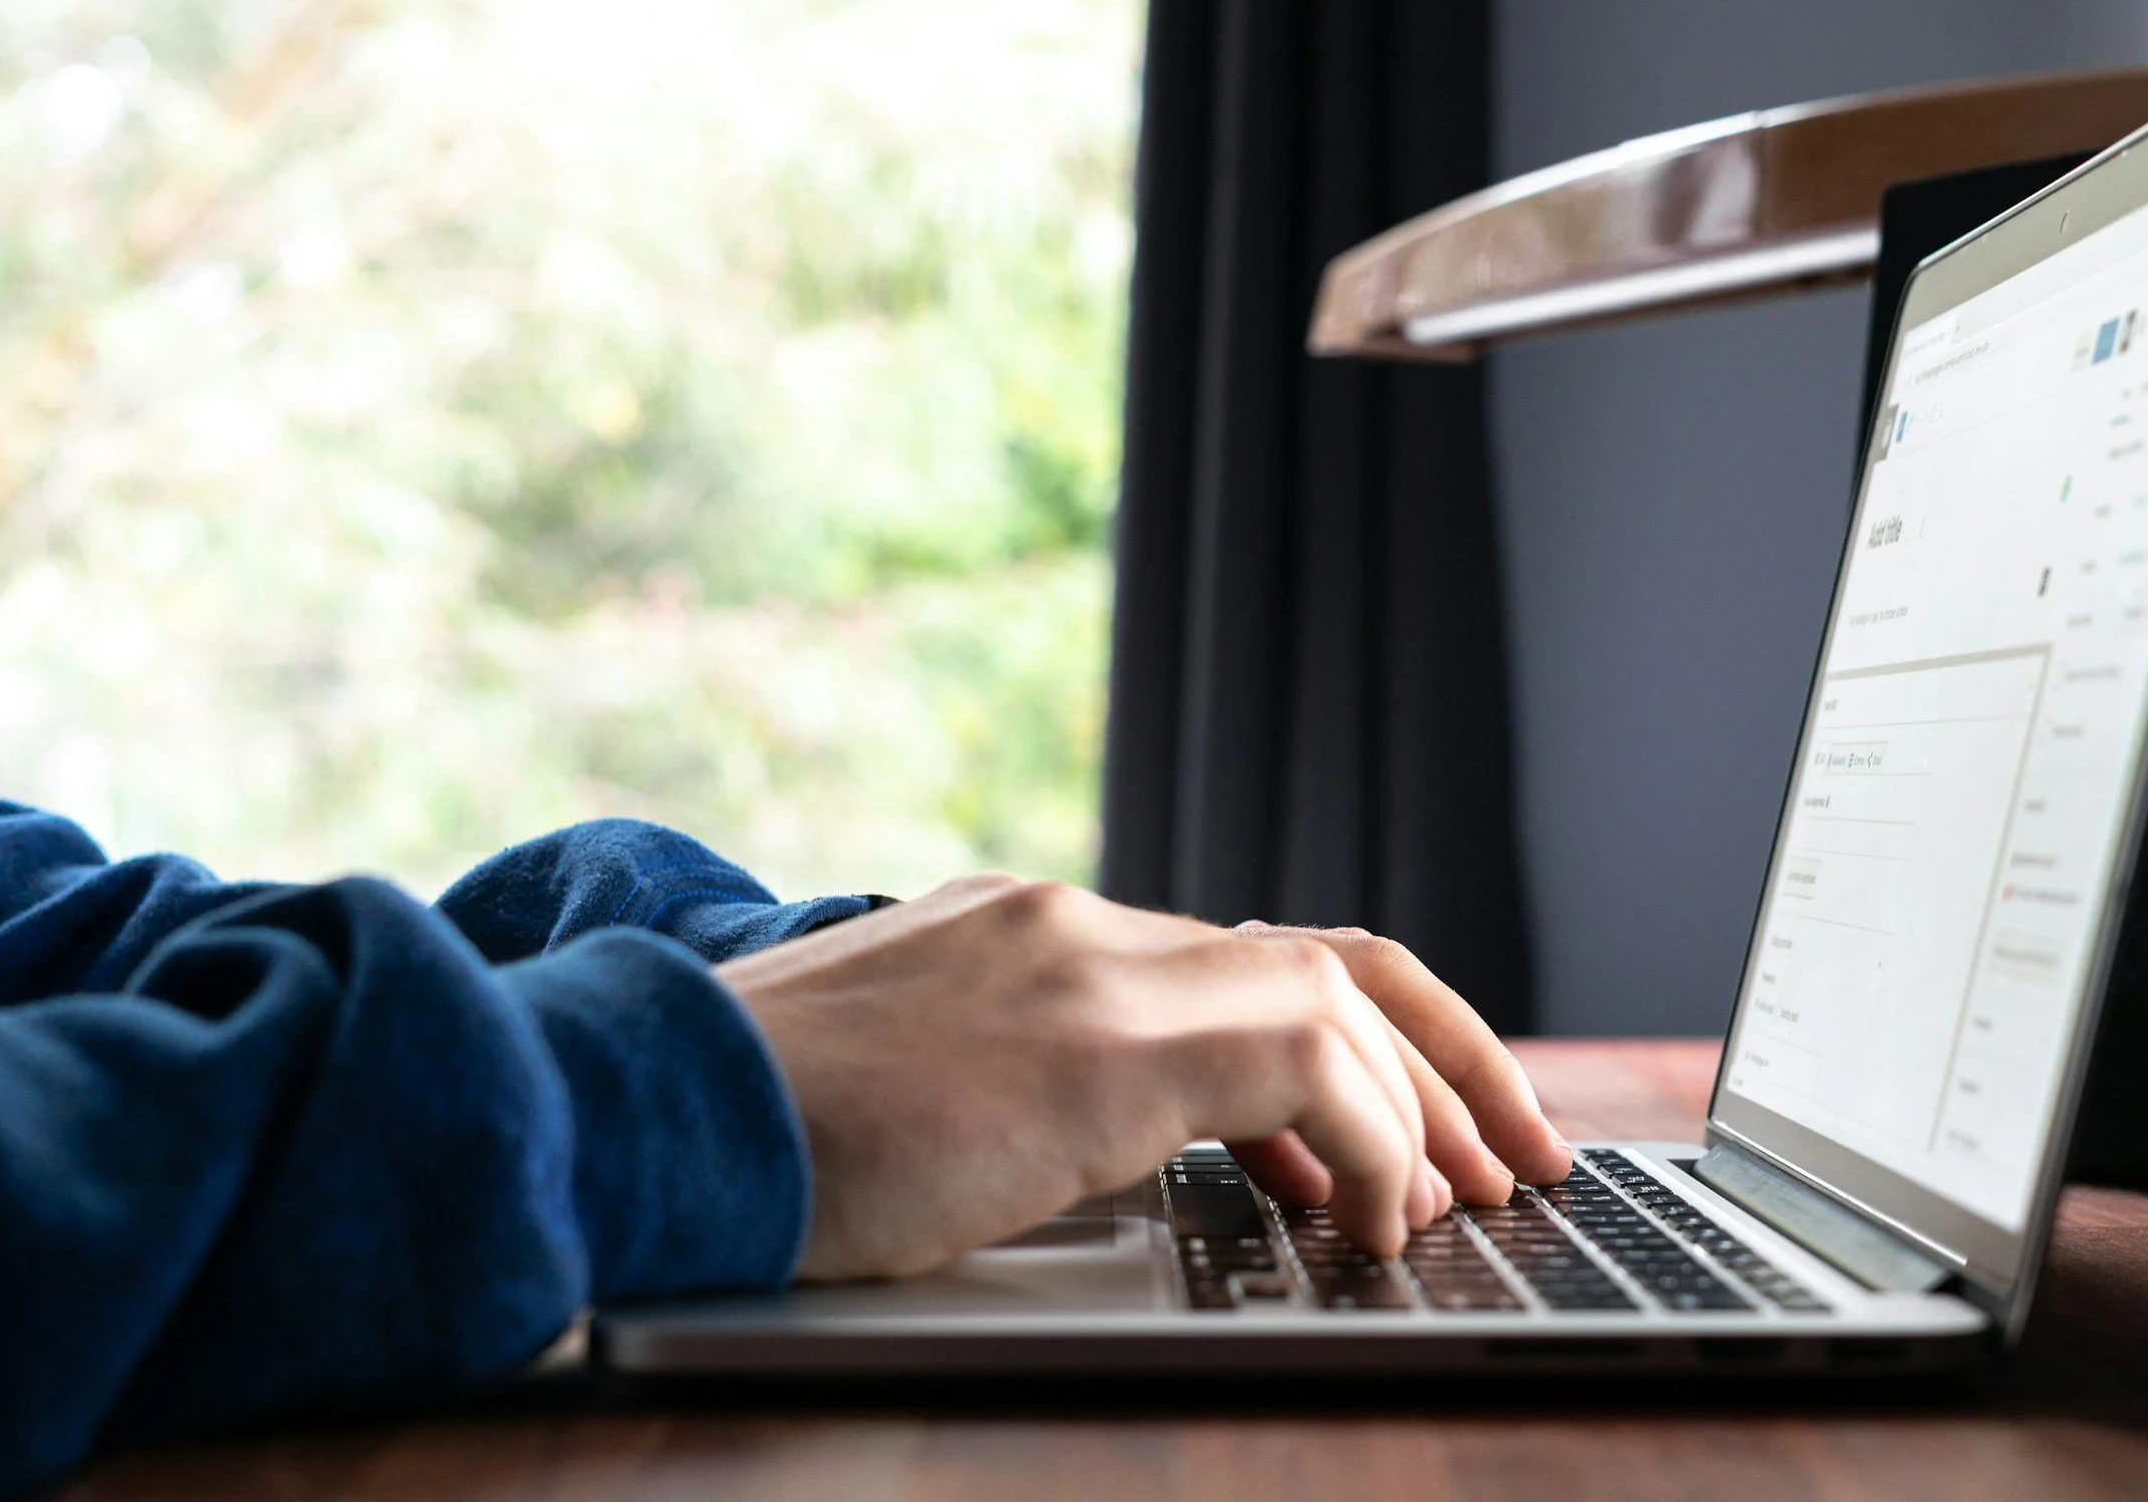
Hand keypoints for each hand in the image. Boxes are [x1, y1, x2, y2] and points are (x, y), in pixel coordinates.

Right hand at [716, 875, 1573, 1279]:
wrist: (632, 1110)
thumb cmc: (737, 1131)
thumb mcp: (898, 1084)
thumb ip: (1007, 1085)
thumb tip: (1105, 1146)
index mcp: (1029, 931)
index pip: (1241, 956)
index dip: (1353, 1041)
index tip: (1406, 1131)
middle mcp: (1076, 922)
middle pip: (1327, 953)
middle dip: (1447, 1055)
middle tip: (1515, 1152)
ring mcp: (1088, 964)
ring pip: (1336, 998)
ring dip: (1427, 1106)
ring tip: (1473, 1201)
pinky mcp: (1097, 1039)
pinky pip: (1307, 1058)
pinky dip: (1370, 1141)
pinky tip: (1374, 1224)